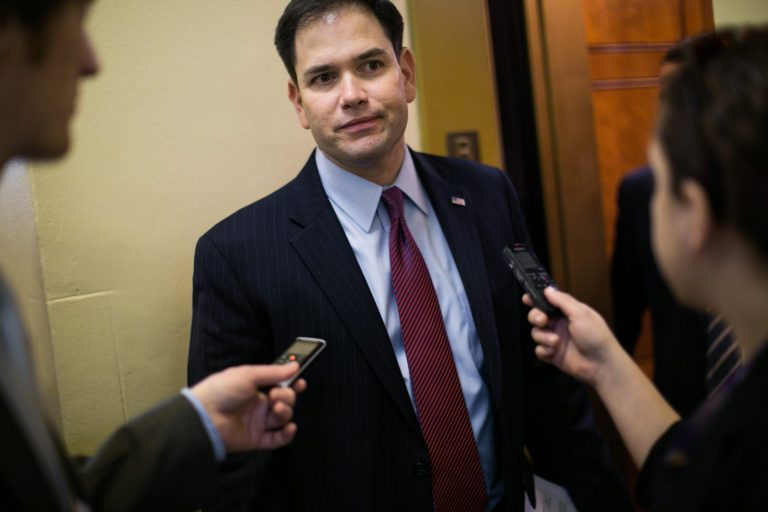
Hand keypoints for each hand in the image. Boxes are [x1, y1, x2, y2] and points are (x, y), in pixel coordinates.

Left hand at [190, 363, 306, 451]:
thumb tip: (295, 366)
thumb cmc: (221, 391)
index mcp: (254, 388)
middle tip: (277, 394)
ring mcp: (257, 423)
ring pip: (282, 418)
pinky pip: (277, 439)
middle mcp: (257, 405)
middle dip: (287, 396)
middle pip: (284, 401)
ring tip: (277, 408)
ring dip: (286, 412)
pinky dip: (287, 435)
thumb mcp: (248, 374)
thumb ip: (274, 372)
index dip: (291, 384)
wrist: (203, 416)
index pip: (279, 385)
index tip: (300, 382)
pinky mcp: (255, 439)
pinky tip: (290, 427)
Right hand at [523, 287, 619, 385]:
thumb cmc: (597, 337)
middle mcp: (560, 325)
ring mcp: (555, 340)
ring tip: (556, 342)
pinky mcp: (552, 354)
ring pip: (536, 333)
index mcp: (568, 312)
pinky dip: (544, 350)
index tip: (527, 298)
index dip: (536, 299)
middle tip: (543, 321)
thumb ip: (563, 301)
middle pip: (537, 316)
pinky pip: (538, 350)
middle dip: (536, 317)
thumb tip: (548, 290)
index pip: (548, 302)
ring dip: (543, 337)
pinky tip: (553, 352)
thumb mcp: (581, 314)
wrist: (601, 364)